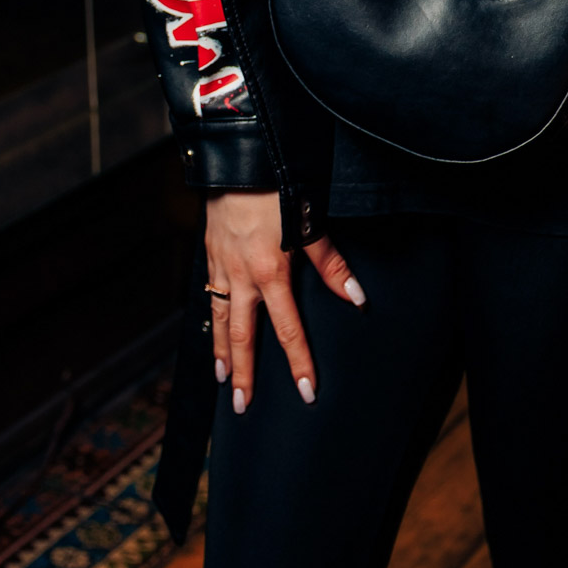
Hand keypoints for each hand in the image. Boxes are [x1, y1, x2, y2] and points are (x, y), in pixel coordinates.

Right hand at [204, 191, 365, 411]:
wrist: (235, 160)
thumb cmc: (276, 187)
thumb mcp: (309, 222)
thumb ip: (331, 265)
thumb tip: (357, 298)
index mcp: (270, 272)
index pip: (288, 330)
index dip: (298, 363)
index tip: (306, 392)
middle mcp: (242, 277)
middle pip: (243, 336)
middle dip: (244, 374)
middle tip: (243, 407)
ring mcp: (222, 268)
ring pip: (221, 320)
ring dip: (222, 352)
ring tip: (223, 380)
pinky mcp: (210, 255)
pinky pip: (210, 297)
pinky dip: (212, 319)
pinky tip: (215, 329)